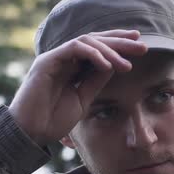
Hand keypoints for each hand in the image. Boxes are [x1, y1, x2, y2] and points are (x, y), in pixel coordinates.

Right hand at [8, 29, 147, 145]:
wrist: (30, 133)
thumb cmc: (53, 120)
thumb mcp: (83, 99)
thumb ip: (96, 81)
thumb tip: (115, 65)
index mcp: (72, 67)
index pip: (98, 48)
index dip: (118, 43)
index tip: (140, 45)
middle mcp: (63, 59)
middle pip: (95, 40)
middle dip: (120, 41)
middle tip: (142, 46)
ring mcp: (55, 58)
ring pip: (87, 41)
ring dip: (110, 50)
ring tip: (126, 63)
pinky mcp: (47, 61)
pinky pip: (74, 49)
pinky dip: (93, 54)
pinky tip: (107, 65)